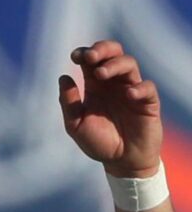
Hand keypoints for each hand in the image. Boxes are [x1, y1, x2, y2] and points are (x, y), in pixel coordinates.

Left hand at [59, 40, 161, 177]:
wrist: (120, 162)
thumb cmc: (98, 142)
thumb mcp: (75, 125)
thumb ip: (69, 103)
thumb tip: (63, 77)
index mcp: (95, 85)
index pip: (92, 61)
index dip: (84, 53)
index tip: (76, 56)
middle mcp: (114, 83)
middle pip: (113, 53)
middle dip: (102, 49)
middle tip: (90, 56)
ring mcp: (132, 90)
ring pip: (129, 64)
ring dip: (115, 65)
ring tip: (101, 74)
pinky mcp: (147, 102)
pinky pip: (147, 88)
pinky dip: (139, 88)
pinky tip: (129, 94)